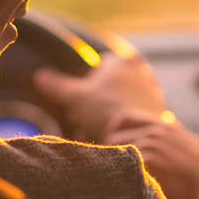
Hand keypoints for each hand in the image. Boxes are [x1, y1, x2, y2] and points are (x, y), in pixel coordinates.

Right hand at [32, 51, 166, 141]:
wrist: (138, 135)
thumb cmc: (106, 109)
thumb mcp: (76, 97)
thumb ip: (58, 85)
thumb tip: (40, 76)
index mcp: (125, 60)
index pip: (100, 67)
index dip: (86, 87)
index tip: (80, 104)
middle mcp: (143, 71)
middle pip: (110, 87)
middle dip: (95, 104)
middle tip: (85, 121)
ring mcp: (153, 91)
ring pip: (120, 102)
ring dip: (105, 116)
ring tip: (96, 132)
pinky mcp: (158, 110)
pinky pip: (132, 116)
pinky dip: (120, 125)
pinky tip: (111, 138)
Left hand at [104, 110, 198, 198]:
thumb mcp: (193, 146)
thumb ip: (177, 138)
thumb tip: (169, 132)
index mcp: (166, 126)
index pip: (124, 117)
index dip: (114, 131)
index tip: (113, 147)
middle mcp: (155, 132)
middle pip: (114, 134)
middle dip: (108, 151)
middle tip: (109, 169)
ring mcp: (150, 145)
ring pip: (113, 150)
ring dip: (110, 165)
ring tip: (113, 181)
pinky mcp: (148, 162)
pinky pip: (119, 165)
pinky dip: (116, 175)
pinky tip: (120, 188)